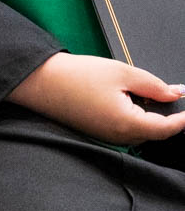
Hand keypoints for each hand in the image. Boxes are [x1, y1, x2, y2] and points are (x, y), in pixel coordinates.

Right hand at [9, 52, 184, 144]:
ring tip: (136, 89)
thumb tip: (175, 93)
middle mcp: (118, 137)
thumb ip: (154, 85)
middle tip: (164, 90)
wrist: (42, 82)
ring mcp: (107, 137)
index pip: (167, 129)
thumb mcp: (122, 72)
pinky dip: (132, 114)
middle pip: (154, 130)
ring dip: (147, 113)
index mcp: (127, 124)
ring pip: (140, 129)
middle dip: (164, 113)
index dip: (183, 119)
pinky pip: (125, 128)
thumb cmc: (76, 76)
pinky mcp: (99, 132)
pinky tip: (123, 95)